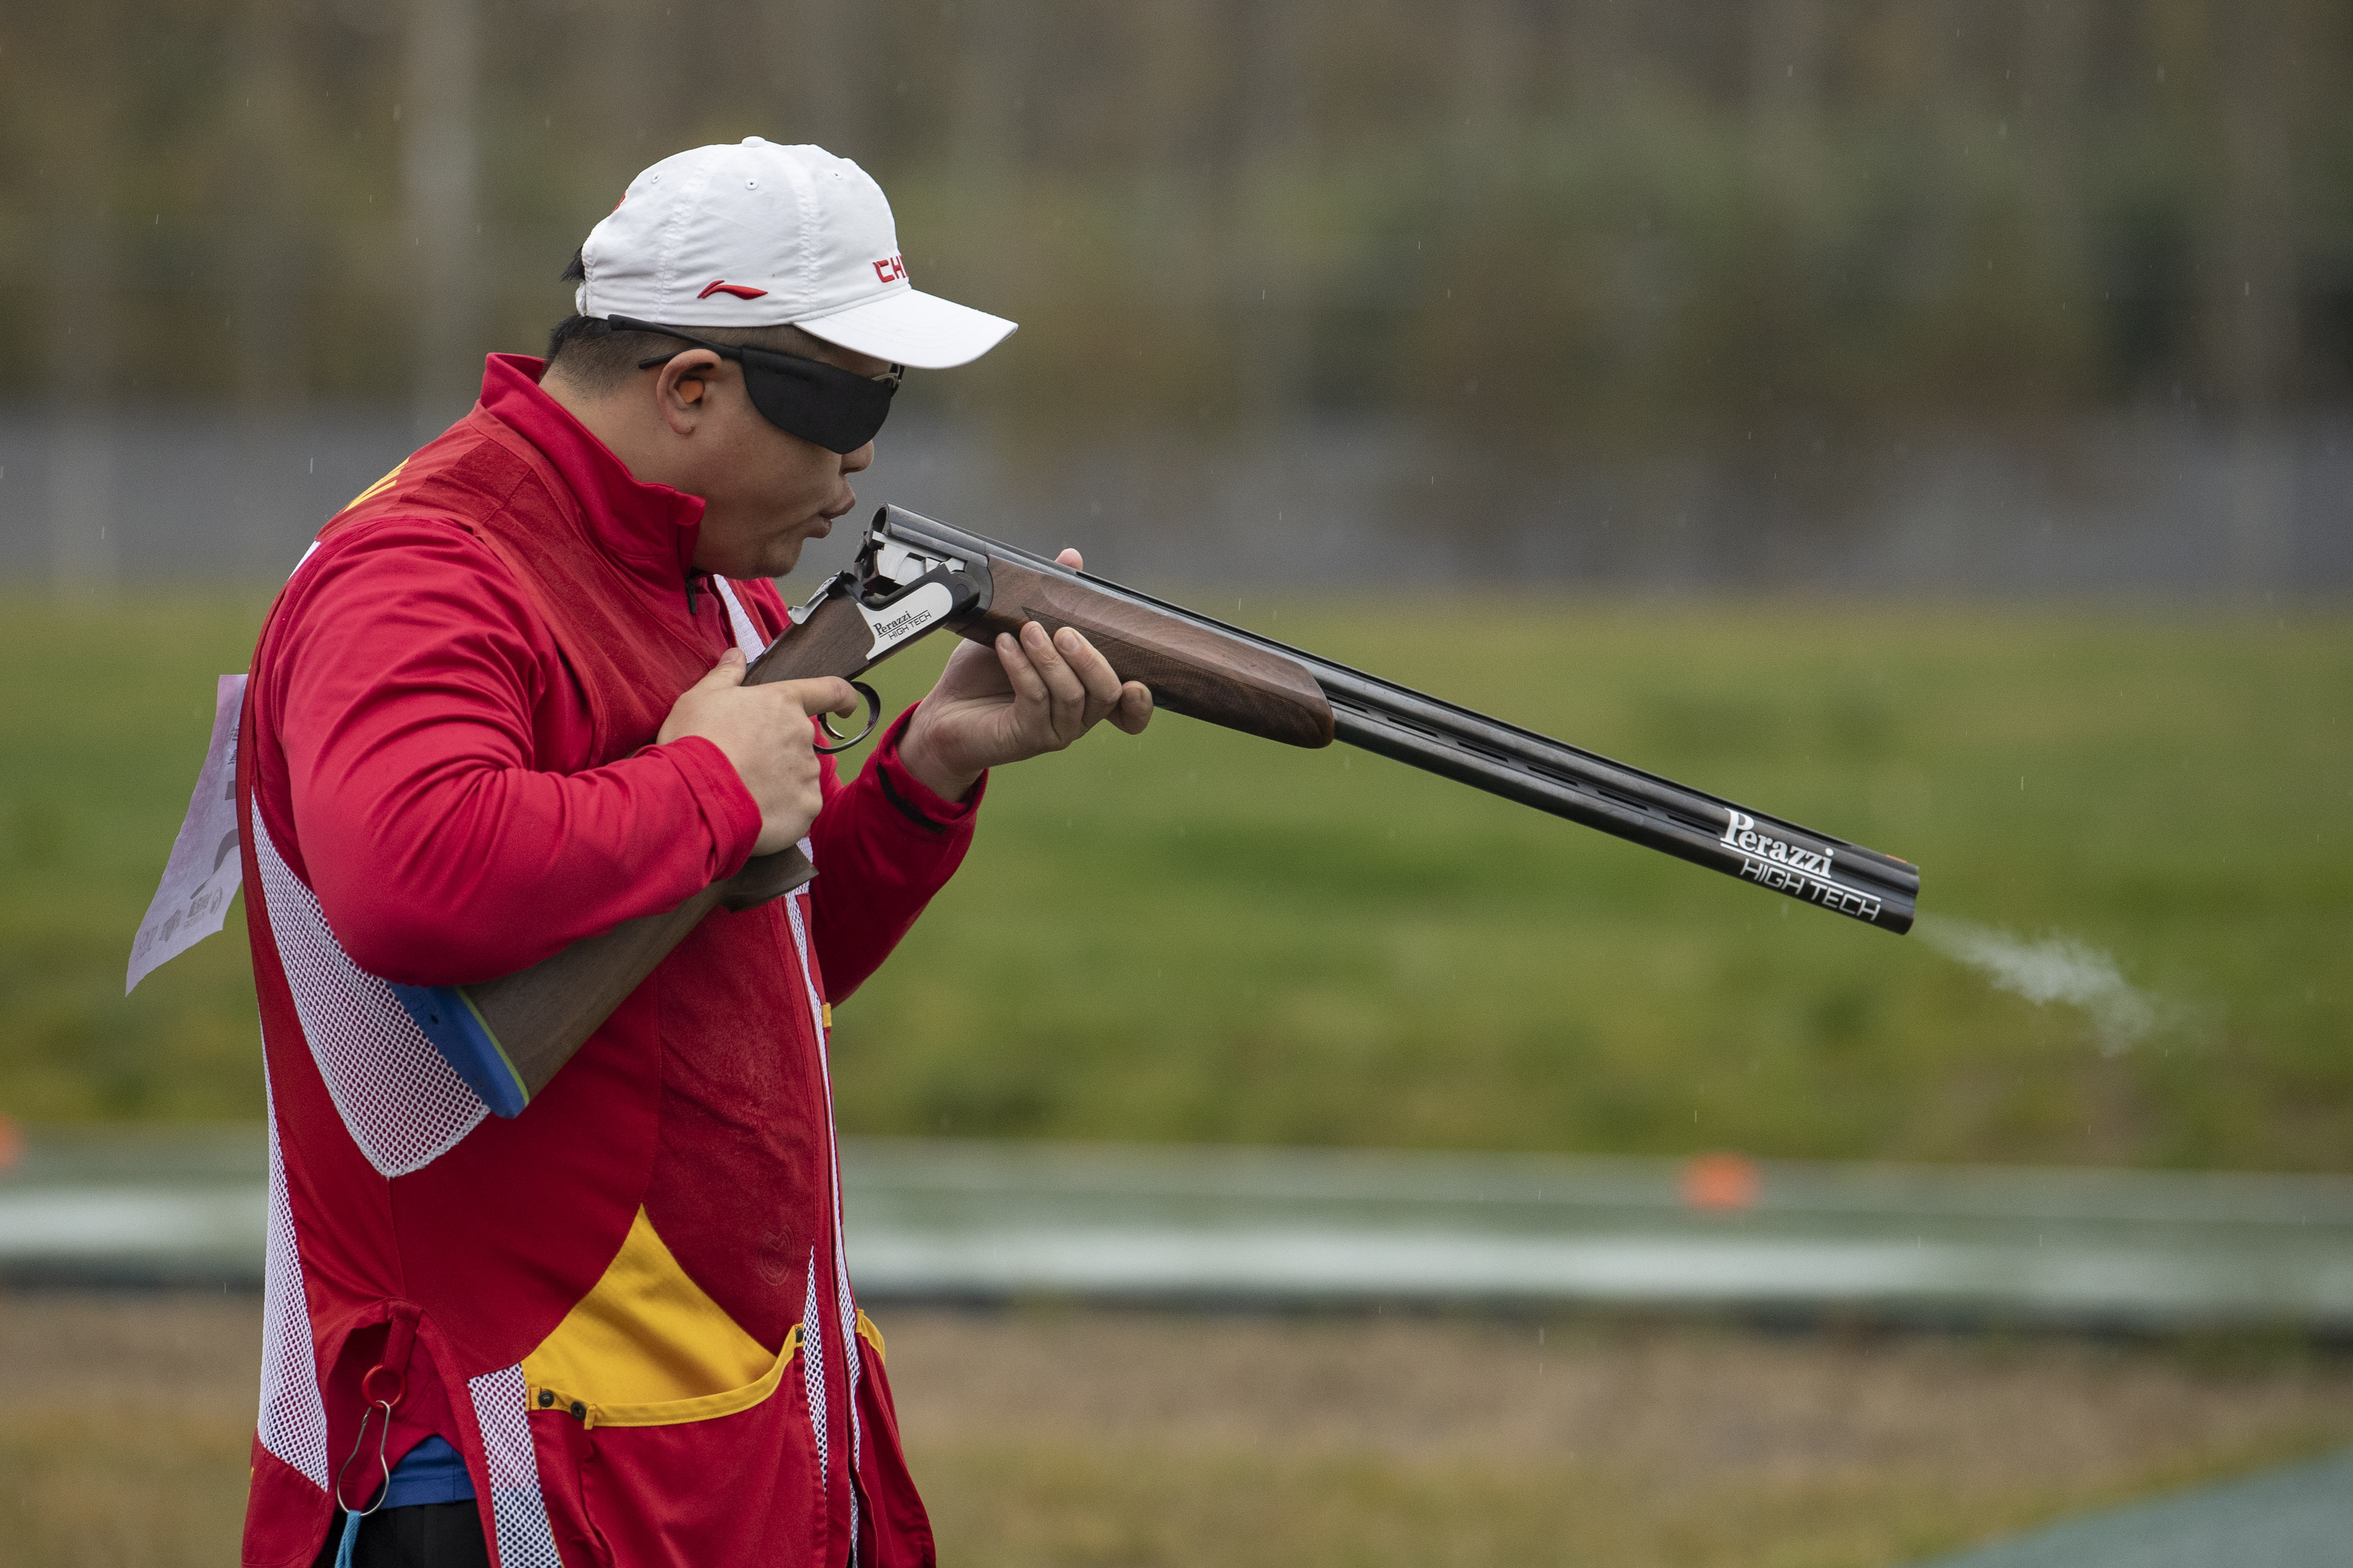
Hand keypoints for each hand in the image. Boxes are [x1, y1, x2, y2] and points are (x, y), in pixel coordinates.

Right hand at [659, 648, 858, 855]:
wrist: (693, 796)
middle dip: (779, 750)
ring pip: (799, 774)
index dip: (842, 698)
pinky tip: (755, 810)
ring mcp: (808, 772)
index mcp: (782, 702)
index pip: (830, 691)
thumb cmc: (695, 742)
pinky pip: (801, 805)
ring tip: (743, 788)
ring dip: (779, 780)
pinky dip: (783, 808)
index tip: (845, 707)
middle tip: (744, 763)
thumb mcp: (700, 698)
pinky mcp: (808, 807)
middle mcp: (803, 734)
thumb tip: (737, 654)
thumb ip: (725, 675)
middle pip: (800, 741)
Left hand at [898, 548, 1153, 799]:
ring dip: (1049, 659)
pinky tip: (1005, 645)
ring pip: (1071, 695)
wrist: (944, 710)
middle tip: (1063, 631)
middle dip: (1089, 659)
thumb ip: (1052, 598)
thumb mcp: (1020, 627)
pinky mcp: (1026, 737)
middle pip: (1106, 693)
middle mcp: (1078, 717)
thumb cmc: (985, 672)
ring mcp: (1055, 731)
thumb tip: (1072, 557)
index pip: (1128, 708)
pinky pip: (1035, 700)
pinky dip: (1022, 668)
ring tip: (1027, 630)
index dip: (1140, 702)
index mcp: (1086, 695)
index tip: (1137, 683)